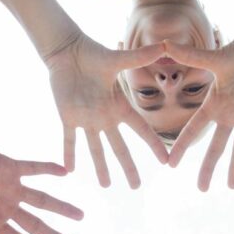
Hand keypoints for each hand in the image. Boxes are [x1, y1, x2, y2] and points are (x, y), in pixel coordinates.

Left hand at [45, 33, 169, 187]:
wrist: (67, 52)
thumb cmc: (93, 53)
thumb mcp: (118, 59)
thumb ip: (139, 57)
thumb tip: (165, 45)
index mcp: (119, 106)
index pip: (141, 130)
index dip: (153, 145)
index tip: (165, 161)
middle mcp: (105, 117)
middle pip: (119, 147)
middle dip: (128, 167)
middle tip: (136, 187)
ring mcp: (87, 119)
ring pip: (96, 149)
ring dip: (100, 167)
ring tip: (106, 186)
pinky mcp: (68, 117)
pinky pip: (69, 140)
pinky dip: (69, 154)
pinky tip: (70, 170)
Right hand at [164, 25, 233, 189]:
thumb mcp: (214, 58)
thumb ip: (190, 55)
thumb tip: (164, 44)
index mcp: (213, 104)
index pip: (193, 130)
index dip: (183, 147)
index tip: (171, 164)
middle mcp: (228, 113)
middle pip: (216, 146)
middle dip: (209, 168)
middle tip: (202, 189)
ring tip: (232, 187)